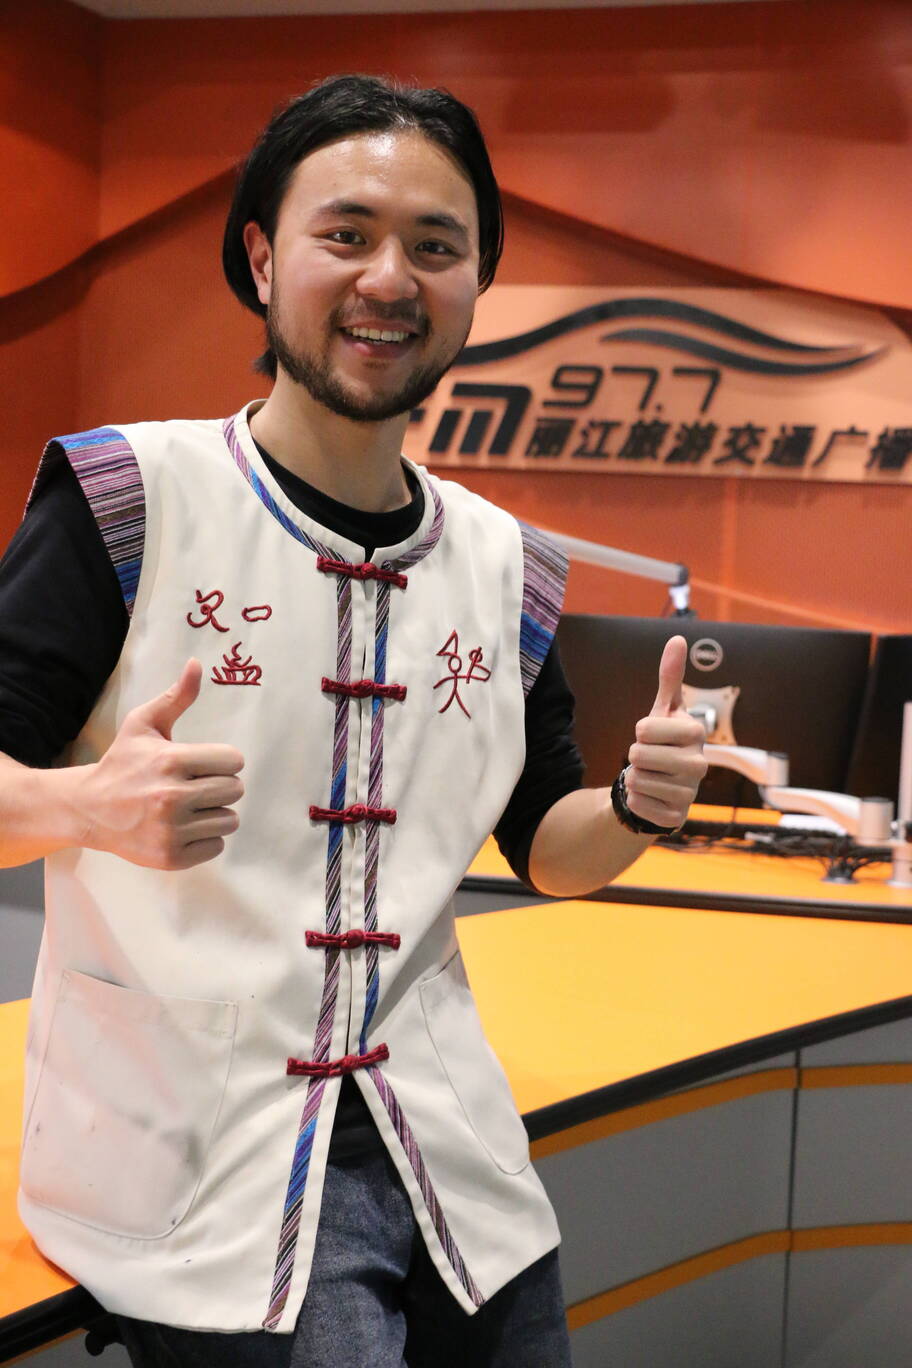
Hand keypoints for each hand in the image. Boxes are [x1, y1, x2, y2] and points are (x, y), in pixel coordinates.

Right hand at [78, 659, 244, 869]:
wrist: (88, 809)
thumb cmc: (122, 763)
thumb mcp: (143, 725)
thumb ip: (175, 697)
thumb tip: (197, 664)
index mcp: (171, 761)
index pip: (234, 761)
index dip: (223, 761)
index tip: (205, 763)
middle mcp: (172, 797)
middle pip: (235, 790)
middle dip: (220, 785)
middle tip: (196, 785)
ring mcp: (171, 830)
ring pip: (230, 820)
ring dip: (215, 813)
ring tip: (190, 807)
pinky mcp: (171, 856)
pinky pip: (217, 847)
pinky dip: (205, 839)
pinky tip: (183, 828)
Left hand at [624, 636, 706, 830]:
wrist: (662, 785)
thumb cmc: (663, 742)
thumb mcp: (664, 710)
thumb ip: (670, 677)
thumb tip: (677, 638)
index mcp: (696, 733)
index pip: (644, 728)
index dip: (641, 731)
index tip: (653, 735)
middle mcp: (700, 764)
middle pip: (638, 755)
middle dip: (635, 756)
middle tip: (650, 758)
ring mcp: (690, 793)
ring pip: (635, 780)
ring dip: (634, 778)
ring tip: (651, 776)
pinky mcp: (677, 817)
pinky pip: (637, 803)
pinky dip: (635, 799)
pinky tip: (650, 796)